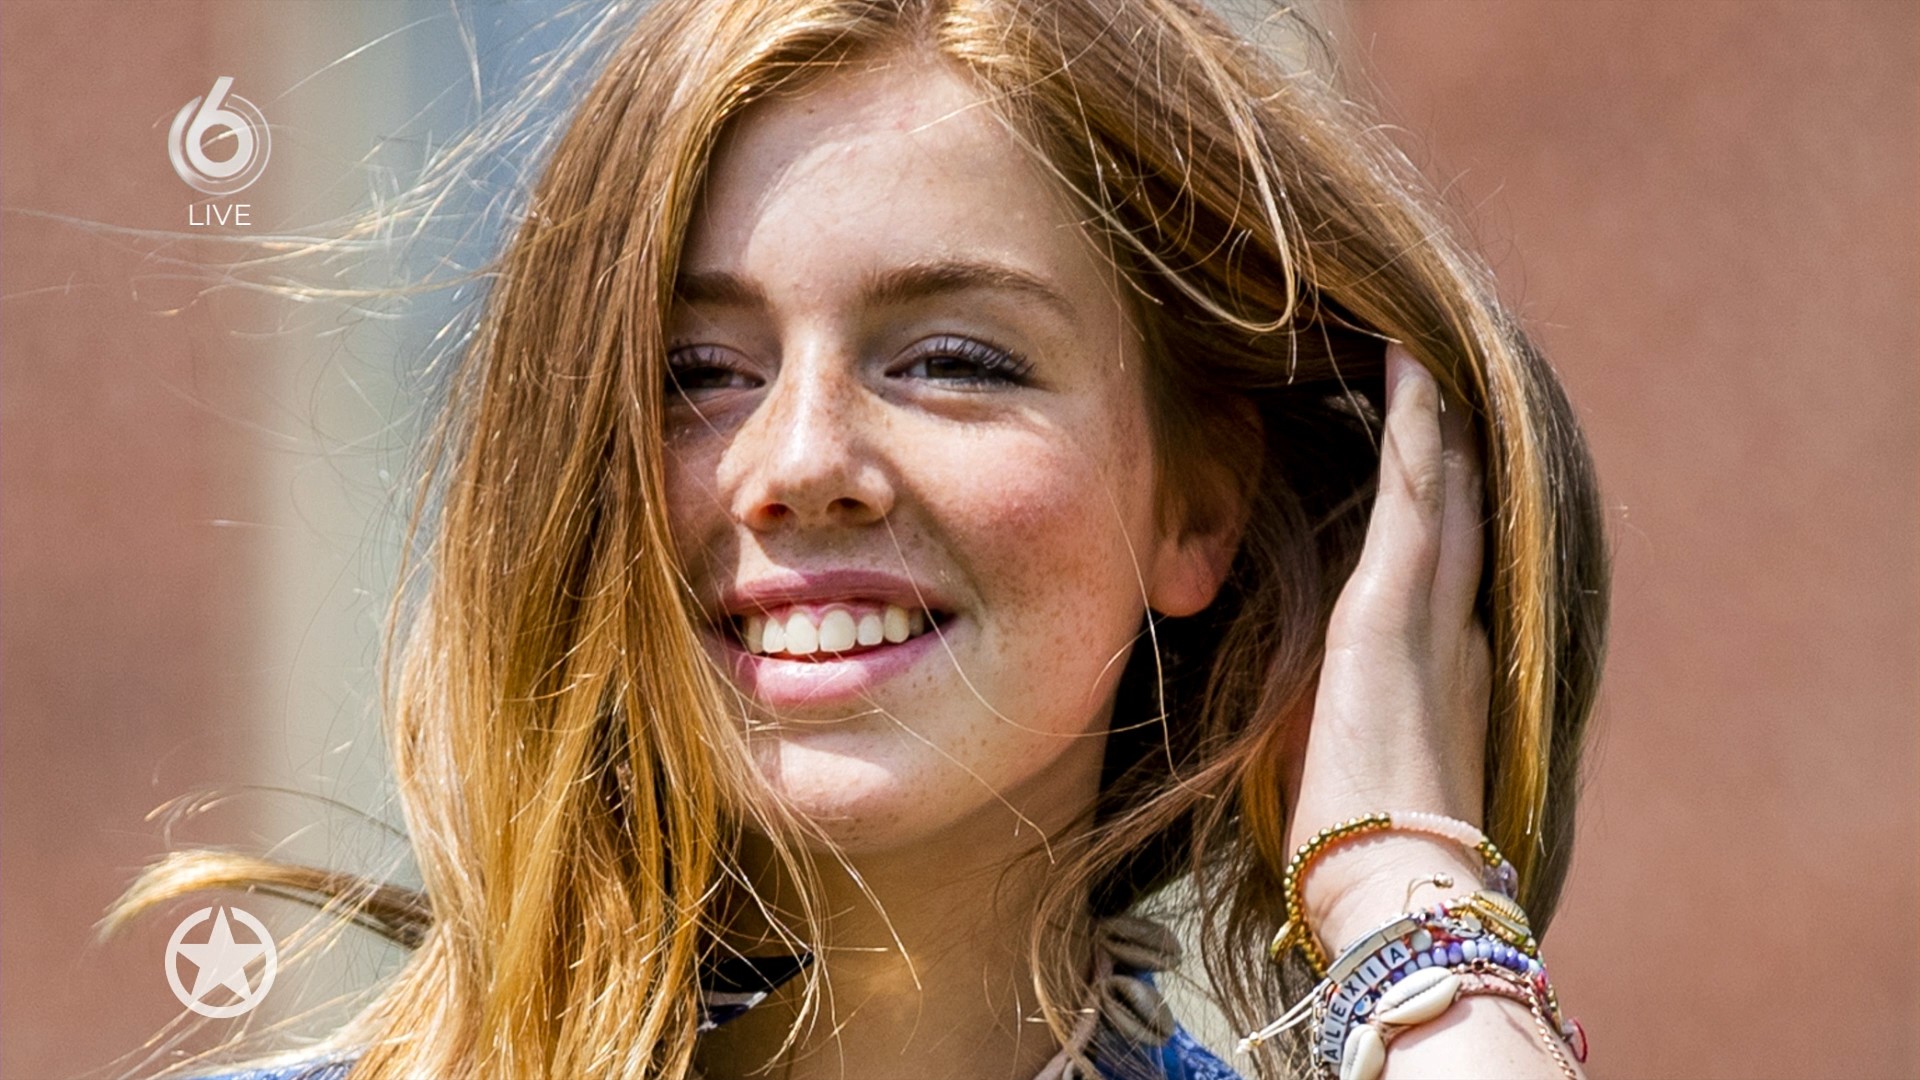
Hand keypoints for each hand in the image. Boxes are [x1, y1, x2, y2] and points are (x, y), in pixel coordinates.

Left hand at [1284, 343, 1493, 951]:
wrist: (1395, 895)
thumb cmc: (1359, 857)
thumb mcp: (1347, 770)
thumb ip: (1338, 726)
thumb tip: (1304, 714)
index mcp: (1445, 667)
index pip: (1445, 552)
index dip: (1442, 485)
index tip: (1426, 429)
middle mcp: (1455, 627)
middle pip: (1458, 500)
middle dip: (1447, 429)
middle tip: (1428, 351)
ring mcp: (1430, 613)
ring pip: (1444, 479)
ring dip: (1430, 404)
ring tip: (1411, 330)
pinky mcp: (1392, 608)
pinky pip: (1414, 490)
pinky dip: (1414, 422)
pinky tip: (1403, 360)